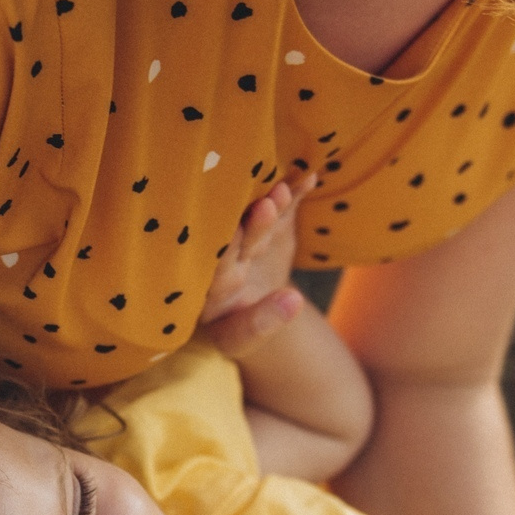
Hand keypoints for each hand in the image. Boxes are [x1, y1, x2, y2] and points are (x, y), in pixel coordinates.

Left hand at [198, 174, 308, 356]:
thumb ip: (262, 323)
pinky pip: (283, 208)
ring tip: (285, 188)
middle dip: (253, 224)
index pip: (215, 264)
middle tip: (265, 206)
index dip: (227, 251)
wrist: (256, 308)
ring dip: (273, 202)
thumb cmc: (237, 329)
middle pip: (237, 237)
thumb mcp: (242, 337)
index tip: (240, 237)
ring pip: (258, 218)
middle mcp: (224, 254)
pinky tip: (308, 177)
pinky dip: (296, 193)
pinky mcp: (269, 224)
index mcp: (206, 281)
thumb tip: (293, 302)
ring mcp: (248, 235)